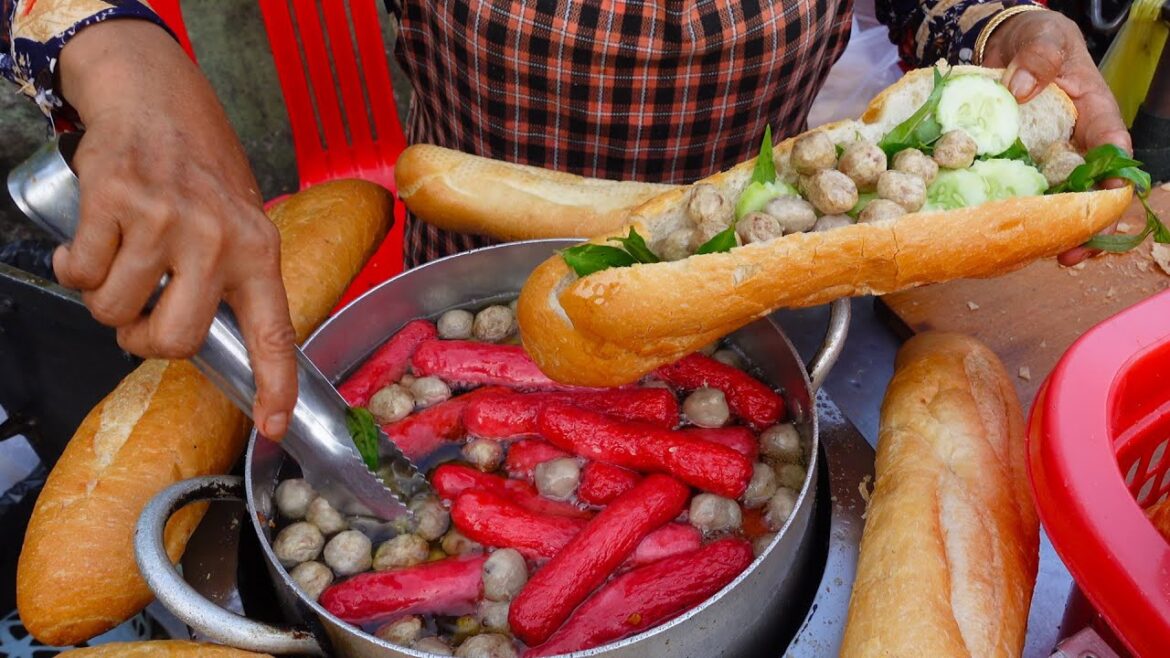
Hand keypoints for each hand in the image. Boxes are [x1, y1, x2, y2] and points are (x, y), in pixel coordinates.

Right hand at [56, 20, 295, 437]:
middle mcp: (218, 240)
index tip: (271, 427)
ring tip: (122, 261)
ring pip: (113, 311)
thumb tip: (216, 347)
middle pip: (171, 341)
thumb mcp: (240, 224)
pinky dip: (75, 267)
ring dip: (106, 298)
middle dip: (142, 341)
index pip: (273, 334)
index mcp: (259, 253)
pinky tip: (94, 238)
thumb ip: (233, 281)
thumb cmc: (199, 172)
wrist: (155, 100)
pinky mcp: (114, 202)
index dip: (275, 386)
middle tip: (140, 318)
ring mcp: (165, 221)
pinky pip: (80, 274)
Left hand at [981, 8, 1130, 265]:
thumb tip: (1025, 87)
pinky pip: (1027, 199)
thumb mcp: (1043, 37)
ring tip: (1048, 257)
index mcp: (1095, 116)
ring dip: (1058, 234)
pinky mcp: (1020, 168)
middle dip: (1089, 225)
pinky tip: (1012, 242)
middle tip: (1073, 252)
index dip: (1113, 178)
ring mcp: (1049, 161)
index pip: (1113, 150)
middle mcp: (1077, 145)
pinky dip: (1024, 221)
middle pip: (1094, 191)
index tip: (1104, 200)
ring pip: (1064, 205)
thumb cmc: (1036, 40)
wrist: (1004, 45)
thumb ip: (1040, 56)